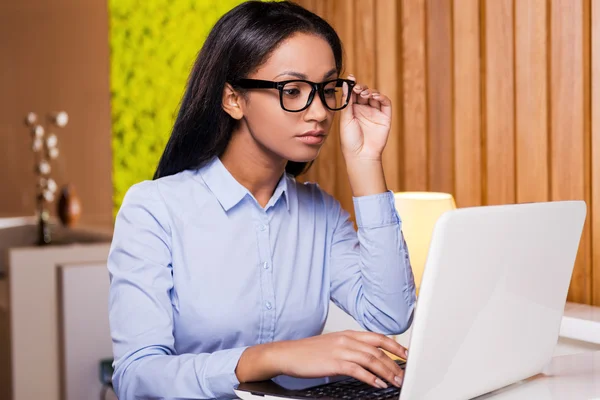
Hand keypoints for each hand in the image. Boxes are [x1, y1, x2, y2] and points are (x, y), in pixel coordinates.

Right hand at [275, 330, 406, 388]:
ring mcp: (341, 350)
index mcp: (348, 334)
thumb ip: (351, 348)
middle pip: (378, 349)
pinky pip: (357, 370)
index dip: (394, 345)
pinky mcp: (334, 362)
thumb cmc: (308, 352)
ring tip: (395, 382)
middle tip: (404, 374)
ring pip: (371, 360)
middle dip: (394, 363)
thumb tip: (367, 359)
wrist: (288, 354)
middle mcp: (347, 340)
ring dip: (386, 372)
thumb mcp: (333, 344)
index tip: (406, 354)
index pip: (378, 337)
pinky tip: (377, 384)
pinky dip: (370, 377)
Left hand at [339, 75, 391, 161]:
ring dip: (370, 91)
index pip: (353, 93)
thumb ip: (347, 102)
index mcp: (352, 110)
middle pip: (364, 92)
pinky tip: (374, 96)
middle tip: (357, 88)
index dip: (353, 85)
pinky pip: (385, 103)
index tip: (350, 78)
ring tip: (364, 94)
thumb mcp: (345, 119)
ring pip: (374, 95)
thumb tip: (347, 85)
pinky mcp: (384, 117)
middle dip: (361, 87)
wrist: (360, 155)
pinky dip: (381, 97)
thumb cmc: (350, 140)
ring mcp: (374, 113)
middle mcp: (363, 110)